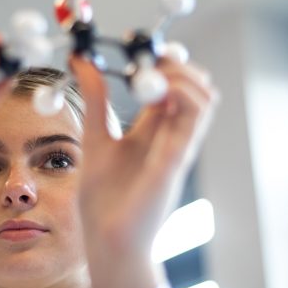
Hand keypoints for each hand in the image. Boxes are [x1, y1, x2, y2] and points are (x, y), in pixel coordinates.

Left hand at [70, 56, 218, 287]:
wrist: (107, 237)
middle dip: (178, 65)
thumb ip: (95, 99)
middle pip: (197, 88)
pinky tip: (155, 91)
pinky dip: (182, 94)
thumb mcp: (95, 135)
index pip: (173, 86)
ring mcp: (178, 146)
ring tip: (153, 74)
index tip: (141, 50)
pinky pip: (195, 118)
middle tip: (149, 60)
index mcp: (154, 129)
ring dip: (184, 76)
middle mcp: (171, 135)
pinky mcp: (176, 158)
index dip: (166, 63)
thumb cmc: (103, 196)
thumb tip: (82, 61)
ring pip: (205, 98)